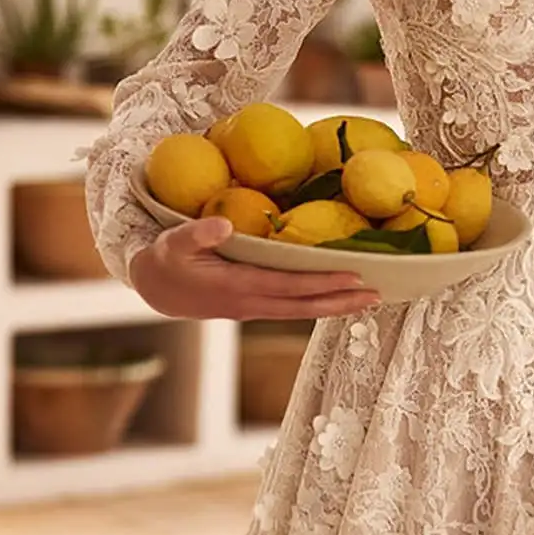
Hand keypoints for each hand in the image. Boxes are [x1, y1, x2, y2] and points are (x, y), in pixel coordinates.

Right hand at [129, 218, 380, 320]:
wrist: (157, 290)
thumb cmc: (166, 260)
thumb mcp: (173, 242)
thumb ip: (197, 233)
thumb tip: (223, 224)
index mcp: (236, 286)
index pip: (288, 286)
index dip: (321, 282)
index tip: (352, 277)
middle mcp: (251, 303)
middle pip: (304, 306)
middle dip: (341, 301)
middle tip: (376, 295)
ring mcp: (255, 308)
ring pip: (302, 310)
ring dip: (336, 306)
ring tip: (368, 300)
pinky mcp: (256, 306)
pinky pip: (294, 307)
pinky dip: (319, 303)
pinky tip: (339, 297)